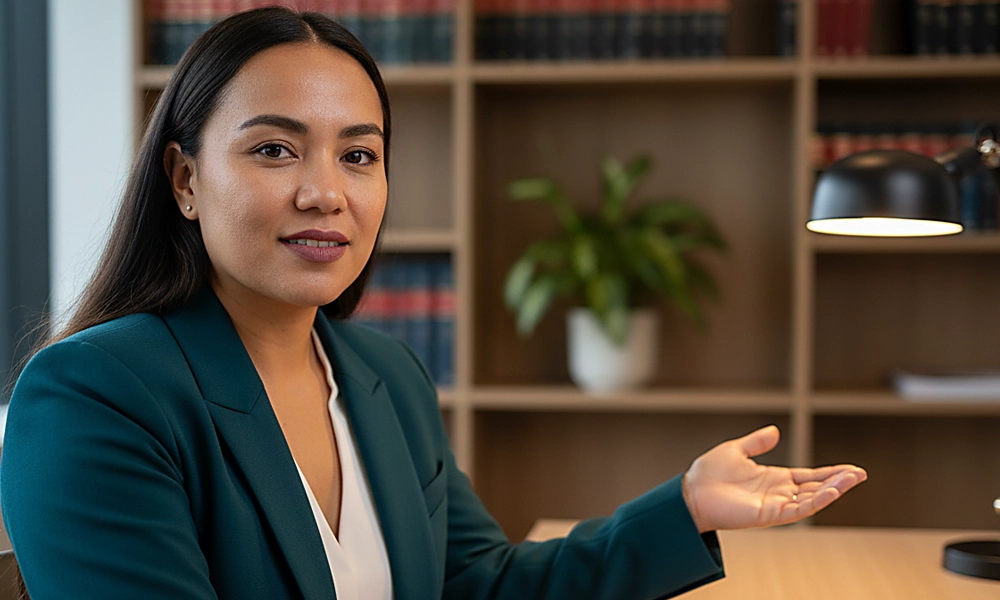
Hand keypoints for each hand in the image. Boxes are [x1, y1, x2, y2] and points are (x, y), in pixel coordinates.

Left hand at [681, 425, 866, 532]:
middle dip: (839, 481)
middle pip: (816, 488)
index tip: (852, 469)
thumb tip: (774, 430)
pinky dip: (815, 502)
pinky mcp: (768, 514)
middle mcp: (778, 493)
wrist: (691, 491)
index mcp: (774, 478)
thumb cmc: (709, 474)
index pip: (810, 476)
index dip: (831, 473)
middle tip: (860, 474)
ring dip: (833, 490)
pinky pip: (797, 510)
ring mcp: (775, 505)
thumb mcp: (737, 450)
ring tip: (852, 479)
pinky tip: (830, 492)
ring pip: (812, 499)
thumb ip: (757, 443)